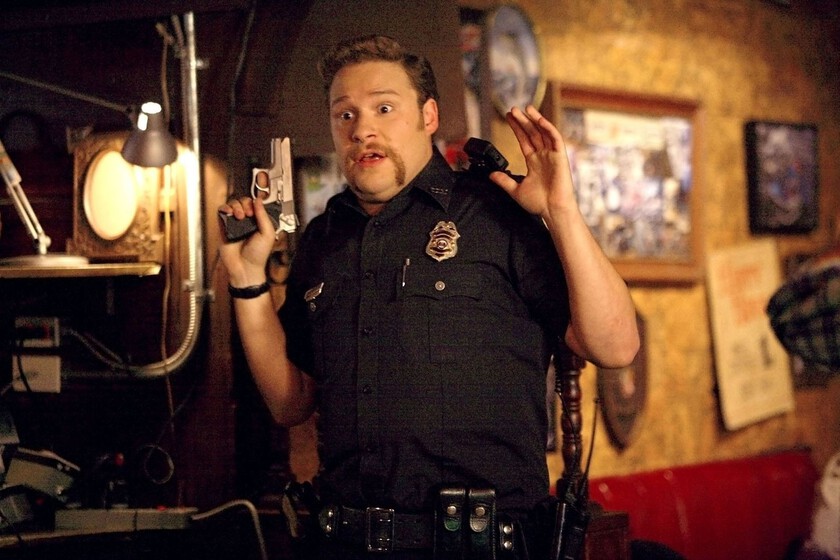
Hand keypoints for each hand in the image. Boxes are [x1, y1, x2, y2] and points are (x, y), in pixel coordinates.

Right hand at [217, 196, 276, 286]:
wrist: (245, 268)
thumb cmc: (258, 255)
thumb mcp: (267, 234)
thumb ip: (264, 216)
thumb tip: (259, 201)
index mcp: (258, 222)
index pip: (254, 204)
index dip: (253, 203)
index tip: (254, 210)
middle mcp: (246, 222)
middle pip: (242, 202)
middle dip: (244, 204)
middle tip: (247, 214)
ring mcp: (234, 224)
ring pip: (232, 205)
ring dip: (235, 206)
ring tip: (239, 216)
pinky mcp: (224, 228)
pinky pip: (221, 213)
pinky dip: (224, 209)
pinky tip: (229, 213)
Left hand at [490, 105, 576, 219]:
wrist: (552, 210)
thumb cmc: (539, 203)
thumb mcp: (516, 190)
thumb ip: (504, 181)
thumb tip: (491, 175)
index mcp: (534, 162)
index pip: (524, 140)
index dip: (517, 128)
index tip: (508, 118)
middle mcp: (543, 156)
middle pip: (532, 133)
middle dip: (523, 121)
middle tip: (512, 109)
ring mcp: (552, 155)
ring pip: (543, 132)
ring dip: (534, 120)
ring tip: (525, 109)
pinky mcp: (560, 157)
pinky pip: (555, 138)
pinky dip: (548, 128)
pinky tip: (539, 120)